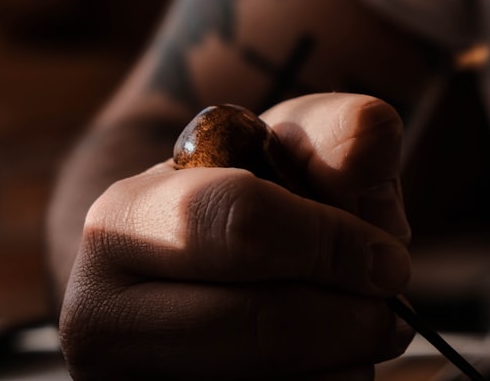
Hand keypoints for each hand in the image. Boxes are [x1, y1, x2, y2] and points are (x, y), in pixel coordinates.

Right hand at [58, 93, 414, 379]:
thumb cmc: (246, 204)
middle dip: (351, 317)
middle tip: (389, 309)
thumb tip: (374, 135)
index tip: (390, 260)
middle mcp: (99, 317)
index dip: (334, 244)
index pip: (243, 225)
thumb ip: (336, 131)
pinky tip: (319, 363)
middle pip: (262, 326)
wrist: (189, 275)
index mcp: (120, 222)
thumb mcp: (286, 148)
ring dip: (344, 362)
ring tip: (348, 328)